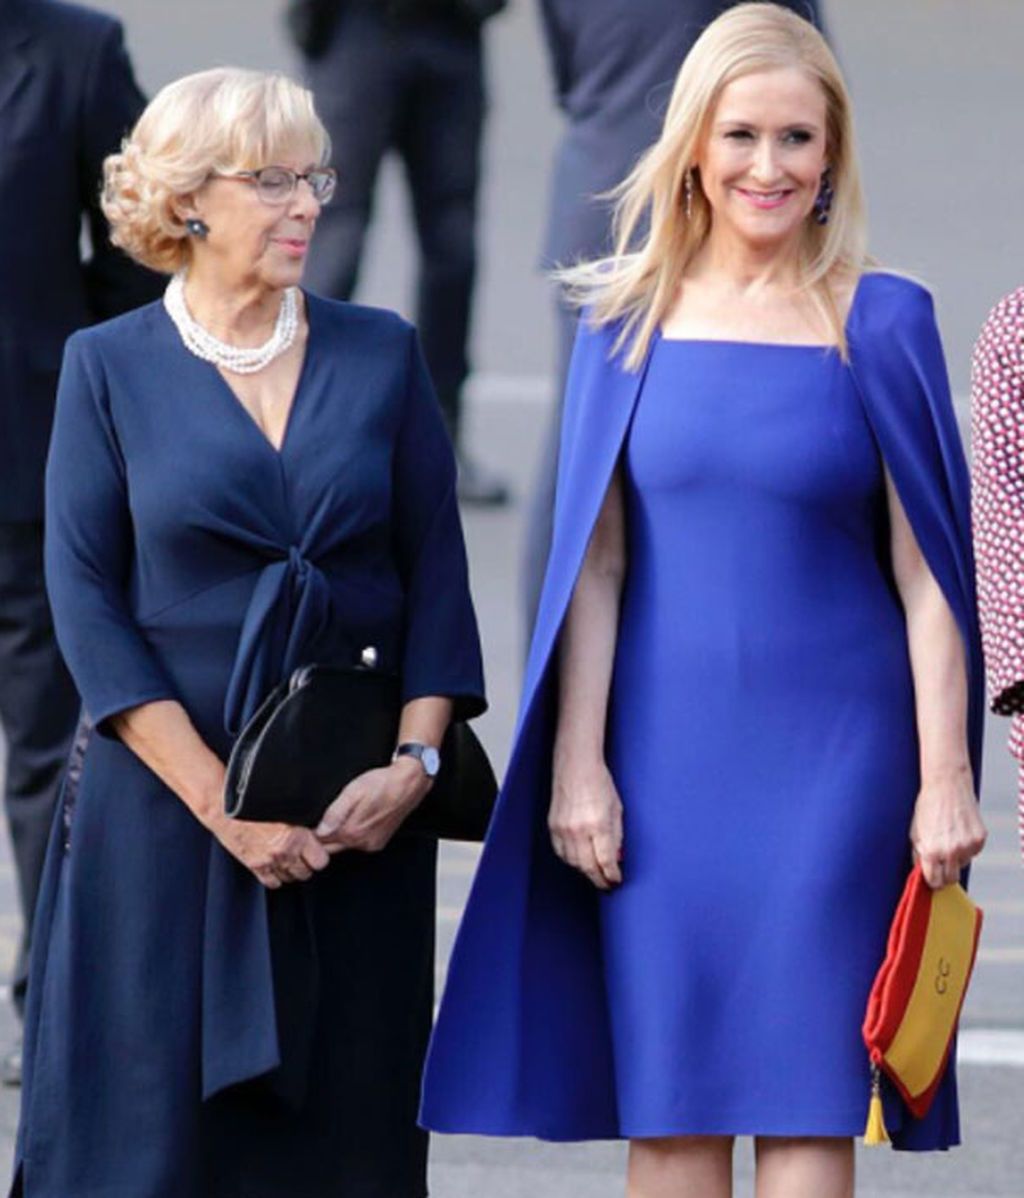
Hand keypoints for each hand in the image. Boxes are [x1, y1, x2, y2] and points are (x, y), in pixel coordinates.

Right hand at [212, 815, 329, 888]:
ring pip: (290, 878)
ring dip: (291, 871)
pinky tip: (274, 866)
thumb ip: (302, 820)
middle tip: (302, 855)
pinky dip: (275, 877)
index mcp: (297, 834)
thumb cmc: (255, 802)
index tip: (316, 850)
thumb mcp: (286, 806)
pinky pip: (272, 883)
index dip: (319, 856)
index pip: (321, 860)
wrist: (226, 808)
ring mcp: (270, 860)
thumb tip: (320, 828)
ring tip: (288, 858)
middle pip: (307, 872)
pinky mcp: (255, 866)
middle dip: (306, 864)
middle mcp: (285, 850)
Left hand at [315, 759, 429, 853]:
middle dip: (321, 838)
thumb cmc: (382, 783)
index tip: (306, 823)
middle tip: (317, 820)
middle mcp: (362, 842)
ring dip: (337, 836)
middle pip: (330, 847)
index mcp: (352, 831)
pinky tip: (353, 820)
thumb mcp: (353, 792)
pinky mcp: (379, 842)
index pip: (321, 842)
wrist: (409, 783)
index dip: (310, 833)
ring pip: (344, 845)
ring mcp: (371, 844)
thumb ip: (335, 813)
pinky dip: (351, 835)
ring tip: (336, 817)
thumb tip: (319, 831)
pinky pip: (358, 843)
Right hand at [549, 757, 622, 890]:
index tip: (616, 881)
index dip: (611, 875)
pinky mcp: (552, 826)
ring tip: (594, 873)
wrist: (576, 765)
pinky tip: (579, 860)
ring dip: (585, 871)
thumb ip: (617, 836)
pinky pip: (560, 852)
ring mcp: (563, 828)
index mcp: (598, 824)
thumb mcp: (617, 808)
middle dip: (598, 879)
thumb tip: (616, 858)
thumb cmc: (599, 782)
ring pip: (572, 862)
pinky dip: (570, 860)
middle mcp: (578, 829)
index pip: (605, 861)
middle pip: (587, 867)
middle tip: (606, 885)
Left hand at [910, 767, 986, 887]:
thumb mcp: (915, 832)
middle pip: (951, 879)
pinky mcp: (980, 839)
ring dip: (956, 857)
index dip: (933, 881)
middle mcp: (951, 852)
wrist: (946, 786)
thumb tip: (922, 872)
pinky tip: (959, 830)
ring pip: (963, 864)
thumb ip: (919, 855)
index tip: (933, 879)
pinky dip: (967, 846)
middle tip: (941, 866)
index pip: (934, 881)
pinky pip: (973, 852)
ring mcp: (968, 846)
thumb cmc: (927, 807)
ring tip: (949, 837)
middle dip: (945, 875)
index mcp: (931, 852)